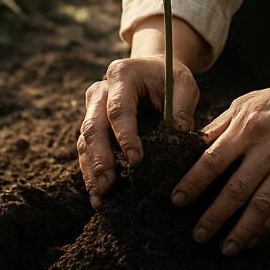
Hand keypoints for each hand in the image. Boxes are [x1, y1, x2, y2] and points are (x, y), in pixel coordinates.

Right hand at [77, 56, 198, 208]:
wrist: (155, 70)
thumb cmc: (170, 77)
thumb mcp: (183, 85)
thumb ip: (181, 111)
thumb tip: (177, 145)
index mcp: (122, 74)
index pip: (119, 109)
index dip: (125, 136)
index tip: (136, 161)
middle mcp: (100, 90)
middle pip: (93, 126)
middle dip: (100, 159)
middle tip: (109, 185)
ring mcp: (92, 108)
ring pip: (86, 141)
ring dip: (92, 171)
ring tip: (101, 199)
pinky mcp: (92, 125)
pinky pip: (87, 150)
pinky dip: (91, 172)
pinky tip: (98, 195)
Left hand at [170, 75, 269, 256]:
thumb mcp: (245, 104)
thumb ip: (219, 127)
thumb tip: (189, 150)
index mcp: (248, 127)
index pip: (213, 160)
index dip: (193, 183)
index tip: (177, 200)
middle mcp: (268, 149)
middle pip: (235, 191)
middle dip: (213, 217)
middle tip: (197, 234)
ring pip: (259, 208)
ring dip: (239, 232)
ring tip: (224, 248)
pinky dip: (264, 229)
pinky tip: (251, 239)